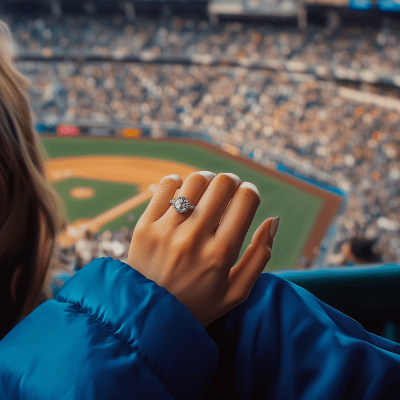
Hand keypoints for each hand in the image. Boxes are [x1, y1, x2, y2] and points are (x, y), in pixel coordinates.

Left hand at [126, 171, 279, 326]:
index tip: (247, 198)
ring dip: (207, 181)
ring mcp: (166, 231)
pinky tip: (182, 195)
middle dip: (232, 182)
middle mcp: (193, 239)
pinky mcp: (145, 226)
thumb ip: (260, 256)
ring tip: (206, 194)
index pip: (246, 199)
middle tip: (228, 192)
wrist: (148, 317)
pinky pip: (166, 185)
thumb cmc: (198, 305)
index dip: (251, 192)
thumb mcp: (236, 292)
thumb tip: (273, 219)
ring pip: (195, 180)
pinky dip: (178, 183)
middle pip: (222, 183)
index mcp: (220, 255)